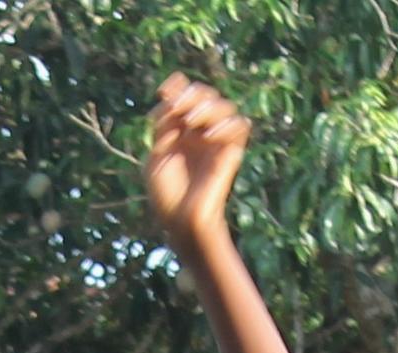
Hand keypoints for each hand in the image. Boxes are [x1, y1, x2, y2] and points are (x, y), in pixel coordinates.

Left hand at [143, 74, 252, 249]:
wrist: (183, 220)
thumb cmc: (166, 195)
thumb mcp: (156, 156)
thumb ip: (163, 127)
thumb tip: (169, 97)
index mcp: (179, 130)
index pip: (184, 96)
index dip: (177, 87)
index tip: (164, 90)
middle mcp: (199, 131)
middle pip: (205, 94)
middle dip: (192, 95)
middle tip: (179, 109)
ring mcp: (217, 140)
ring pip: (224, 105)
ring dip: (208, 107)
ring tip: (192, 122)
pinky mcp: (232, 151)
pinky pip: (241, 124)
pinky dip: (226, 124)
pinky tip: (209, 136)